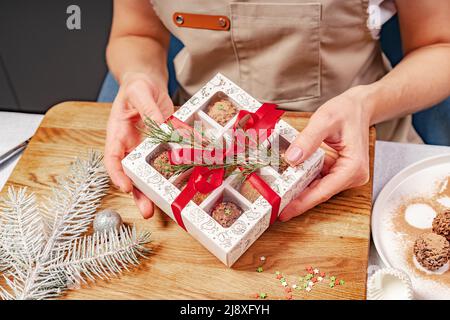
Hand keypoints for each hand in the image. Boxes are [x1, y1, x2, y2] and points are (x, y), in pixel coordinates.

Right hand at [104, 72, 173, 218]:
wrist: (149, 82)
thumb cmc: (136, 85)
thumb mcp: (139, 92)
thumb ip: (149, 110)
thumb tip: (159, 126)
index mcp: (118, 134)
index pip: (112, 158)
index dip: (117, 175)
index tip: (125, 187)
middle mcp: (132, 145)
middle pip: (132, 174)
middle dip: (139, 193)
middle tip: (147, 210)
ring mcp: (149, 147)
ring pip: (152, 171)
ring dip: (159, 187)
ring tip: (167, 203)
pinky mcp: (165, 144)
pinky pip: (172, 156)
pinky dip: (181, 165)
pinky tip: (191, 174)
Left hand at [279, 87, 370, 220]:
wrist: (358, 106)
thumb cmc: (347, 111)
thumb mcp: (324, 120)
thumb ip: (307, 140)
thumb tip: (292, 159)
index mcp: (353, 168)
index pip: (324, 191)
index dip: (302, 203)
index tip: (285, 211)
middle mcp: (351, 176)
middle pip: (319, 193)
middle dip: (296, 198)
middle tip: (274, 204)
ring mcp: (344, 175)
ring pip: (317, 187)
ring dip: (298, 189)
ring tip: (276, 193)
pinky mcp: (337, 171)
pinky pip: (317, 179)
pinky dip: (302, 178)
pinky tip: (286, 179)